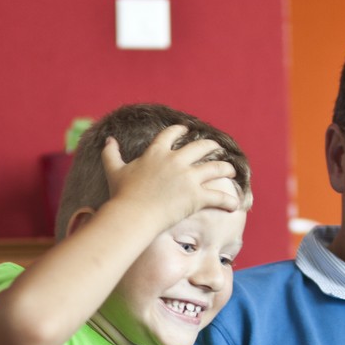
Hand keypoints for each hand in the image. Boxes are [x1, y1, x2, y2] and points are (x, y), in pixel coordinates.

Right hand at [102, 126, 239, 226]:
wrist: (132, 215)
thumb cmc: (122, 195)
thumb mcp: (114, 170)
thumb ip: (111, 154)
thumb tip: (108, 140)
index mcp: (157, 153)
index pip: (171, 134)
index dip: (180, 130)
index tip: (186, 130)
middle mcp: (175, 161)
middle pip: (200, 147)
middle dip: (211, 146)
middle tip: (216, 147)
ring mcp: (188, 178)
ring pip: (216, 168)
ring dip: (226, 168)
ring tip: (231, 170)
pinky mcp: (196, 196)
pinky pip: (219, 196)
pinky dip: (229, 201)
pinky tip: (236, 204)